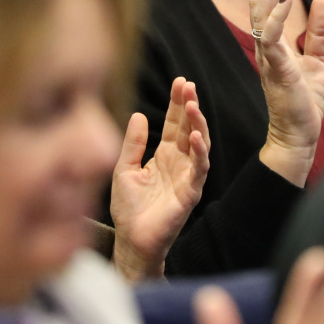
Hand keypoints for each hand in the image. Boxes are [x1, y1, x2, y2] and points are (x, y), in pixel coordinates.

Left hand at [110, 78, 209, 280]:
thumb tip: (139, 114)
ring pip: (200, 145)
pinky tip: (195, 137)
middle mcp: (179, 163)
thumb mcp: (123, 168)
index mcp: (163, 155)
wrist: (131, 241)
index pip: (175, 124)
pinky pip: (200, 169)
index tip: (179, 82)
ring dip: (198, 124)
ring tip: (192, 105)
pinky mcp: (191, 193)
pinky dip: (200, 152)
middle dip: (190, 106)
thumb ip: (132, 143)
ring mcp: (187, 176)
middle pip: (189, 128)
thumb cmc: (128, 209)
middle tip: (188, 85)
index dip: (177, 103)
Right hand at [250, 0, 323, 186]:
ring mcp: (269, 59)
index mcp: (273, 44)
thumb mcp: (317, 61)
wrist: (301, 136)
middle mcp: (266, 48)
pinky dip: (276, 18)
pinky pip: (271, 40)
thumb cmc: (304, 102)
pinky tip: (286, 0)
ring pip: (260, 15)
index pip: (267, 3)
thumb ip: (318, 32)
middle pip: (259, 2)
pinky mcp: (277, 71)